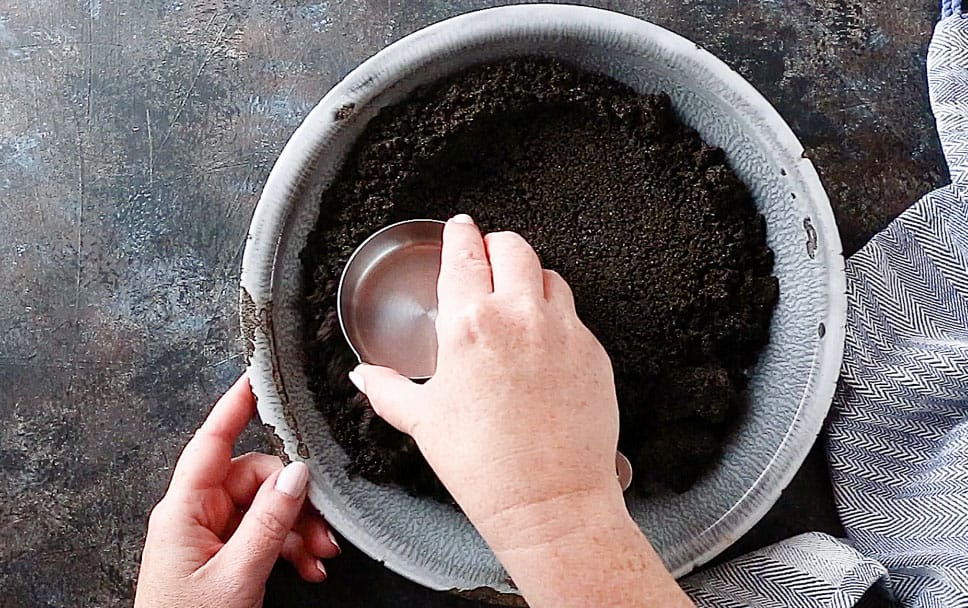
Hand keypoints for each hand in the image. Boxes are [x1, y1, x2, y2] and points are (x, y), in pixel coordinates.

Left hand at [134, 375, 340, 607]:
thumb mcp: (238, 575)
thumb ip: (270, 522)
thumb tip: (297, 473)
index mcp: (183, 510)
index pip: (211, 442)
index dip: (235, 405)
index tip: (256, 375)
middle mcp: (195, 514)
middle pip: (255, 478)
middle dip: (294, 500)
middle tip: (321, 529)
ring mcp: (210, 534)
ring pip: (266, 507)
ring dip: (298, 529)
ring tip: (318, 556)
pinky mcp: (223, 553)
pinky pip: (263, 533)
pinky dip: (290, 547)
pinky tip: (307, 565)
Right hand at [351, 214, 620, 544]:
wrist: (550, 499)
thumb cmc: (485, 466)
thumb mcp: (423, 423)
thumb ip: (387, 390)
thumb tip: (365, 376)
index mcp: (470, 325)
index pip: (465, 255)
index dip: (460, 233)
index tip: (460, 227)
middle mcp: (519, 317)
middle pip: (514, 248)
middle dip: (498, 246)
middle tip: (488, 257)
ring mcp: (563, 331)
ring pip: (550, 276)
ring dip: (531, 279)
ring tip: (518, 299)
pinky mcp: (594, 352)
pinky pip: (575, 315)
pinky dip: (558, 318)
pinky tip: (544, 344)